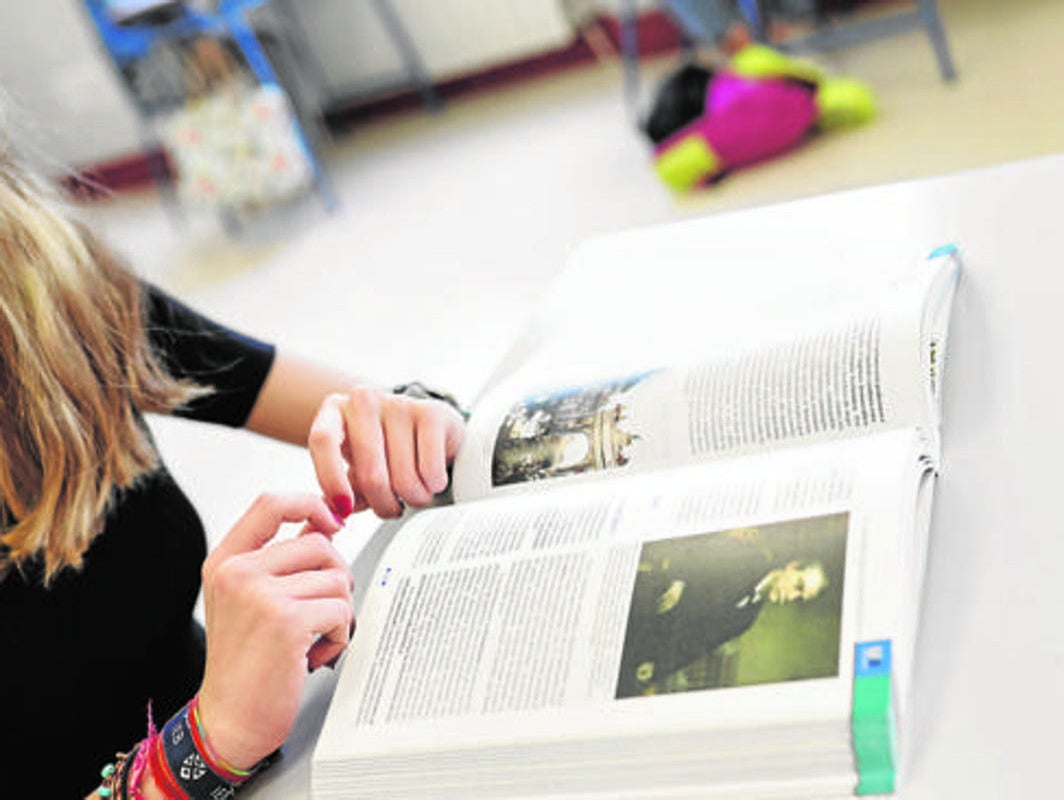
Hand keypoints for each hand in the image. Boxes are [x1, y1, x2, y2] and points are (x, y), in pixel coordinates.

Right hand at [196, 494, 352, 770]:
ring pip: (337, 578)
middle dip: (334, 578)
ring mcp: (260, 595)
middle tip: (320, 613)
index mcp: (226, 561)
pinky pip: (341, 611)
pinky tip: (314, 654)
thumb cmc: (245, 663)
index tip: (333, 521)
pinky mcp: (286, 621)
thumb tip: (324, 522)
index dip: (311, 503)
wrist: (228, 720)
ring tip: (311, 639)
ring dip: (337, 613)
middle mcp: (237, 572)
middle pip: (319, 543)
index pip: (271, 503)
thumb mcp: (248, 599)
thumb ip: (280, 560)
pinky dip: (338, 636)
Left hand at [309, 387, 464, 518]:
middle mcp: (364, 400)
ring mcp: (399, 403)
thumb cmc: (383, 453)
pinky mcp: (432, 412)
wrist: (427, 432)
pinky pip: (430, 469)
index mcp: (335, 411)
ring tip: (414, 491)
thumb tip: (334, 513)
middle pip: (369, 473)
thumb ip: (338, 493)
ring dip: (412, 497)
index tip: (344, 508)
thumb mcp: (353, 470)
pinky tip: (432, 479)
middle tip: (390, 509)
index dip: (331, 478)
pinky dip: (433, 485)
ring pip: (403, 478)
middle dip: (383, 504)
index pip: (323, 440)